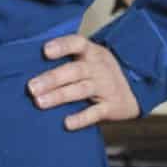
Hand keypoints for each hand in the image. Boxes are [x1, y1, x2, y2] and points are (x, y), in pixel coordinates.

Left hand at [26, 34, 140, 129]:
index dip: (62, 46)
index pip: (77, 43)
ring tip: (39, 102)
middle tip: (31, 87)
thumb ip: (68, 59)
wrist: (135, 89)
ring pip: (81, 90)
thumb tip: (30, 64)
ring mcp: (106, 87)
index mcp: (92, 52)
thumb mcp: (90, 58)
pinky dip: (81, 118)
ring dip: (59, 96)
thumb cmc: (100, 72)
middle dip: (52, 78)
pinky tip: (66, 123)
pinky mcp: (111, 107)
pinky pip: (96, 112)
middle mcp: (99, 68)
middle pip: (74, 71)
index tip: (45, 51)